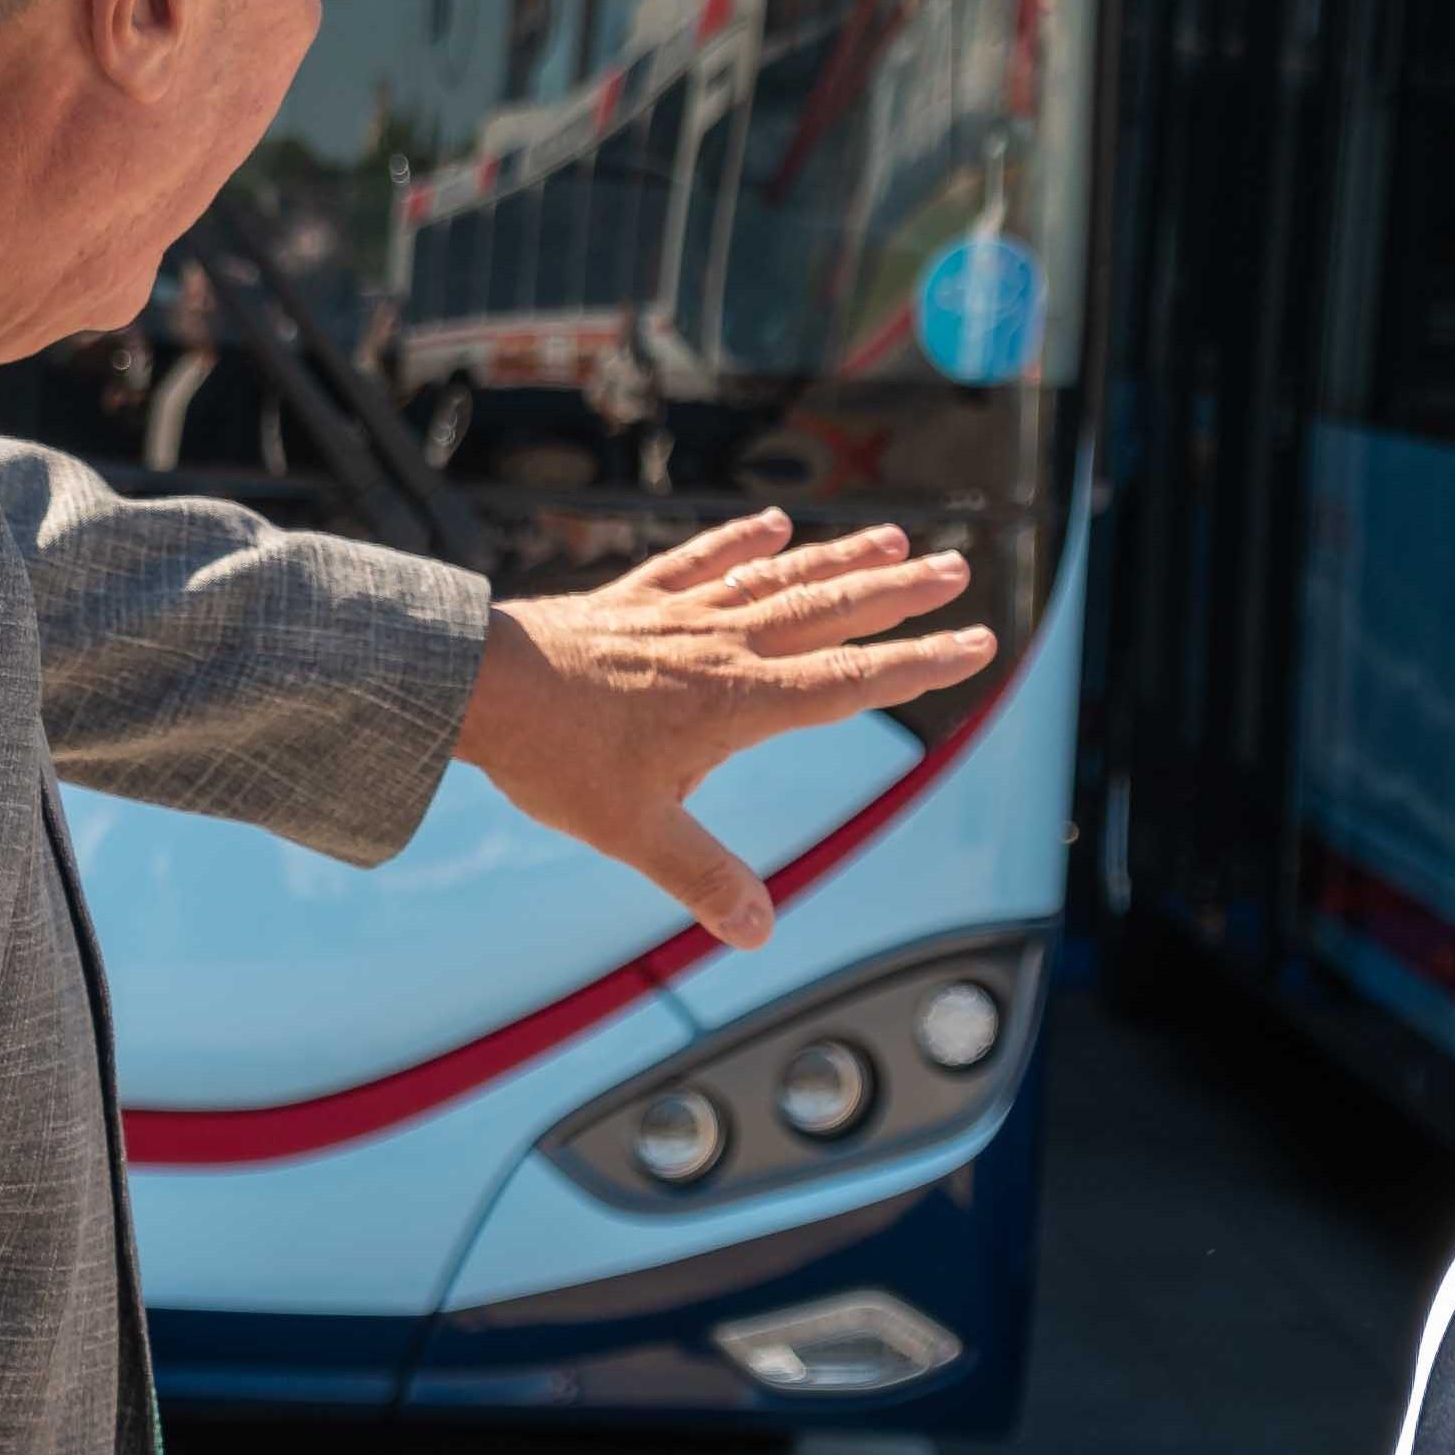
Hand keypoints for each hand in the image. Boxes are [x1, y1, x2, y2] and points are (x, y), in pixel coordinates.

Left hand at [455, 511, 996, 947]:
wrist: (477, 686)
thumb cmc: (555, 758)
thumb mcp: (635, 832)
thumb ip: (703, 878)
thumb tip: (758, 931)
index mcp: (738, 702)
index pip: (850, 680)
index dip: (918, 664)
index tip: (976, 640)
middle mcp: (721, 647)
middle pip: (828, 613)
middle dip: (898, 594)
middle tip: (957, 566)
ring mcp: (679, 615)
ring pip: (777, 579)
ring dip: (839, 559)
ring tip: (894, 537)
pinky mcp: (634, 599)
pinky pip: (700, 563)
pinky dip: (740, 543)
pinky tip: (774, 523)